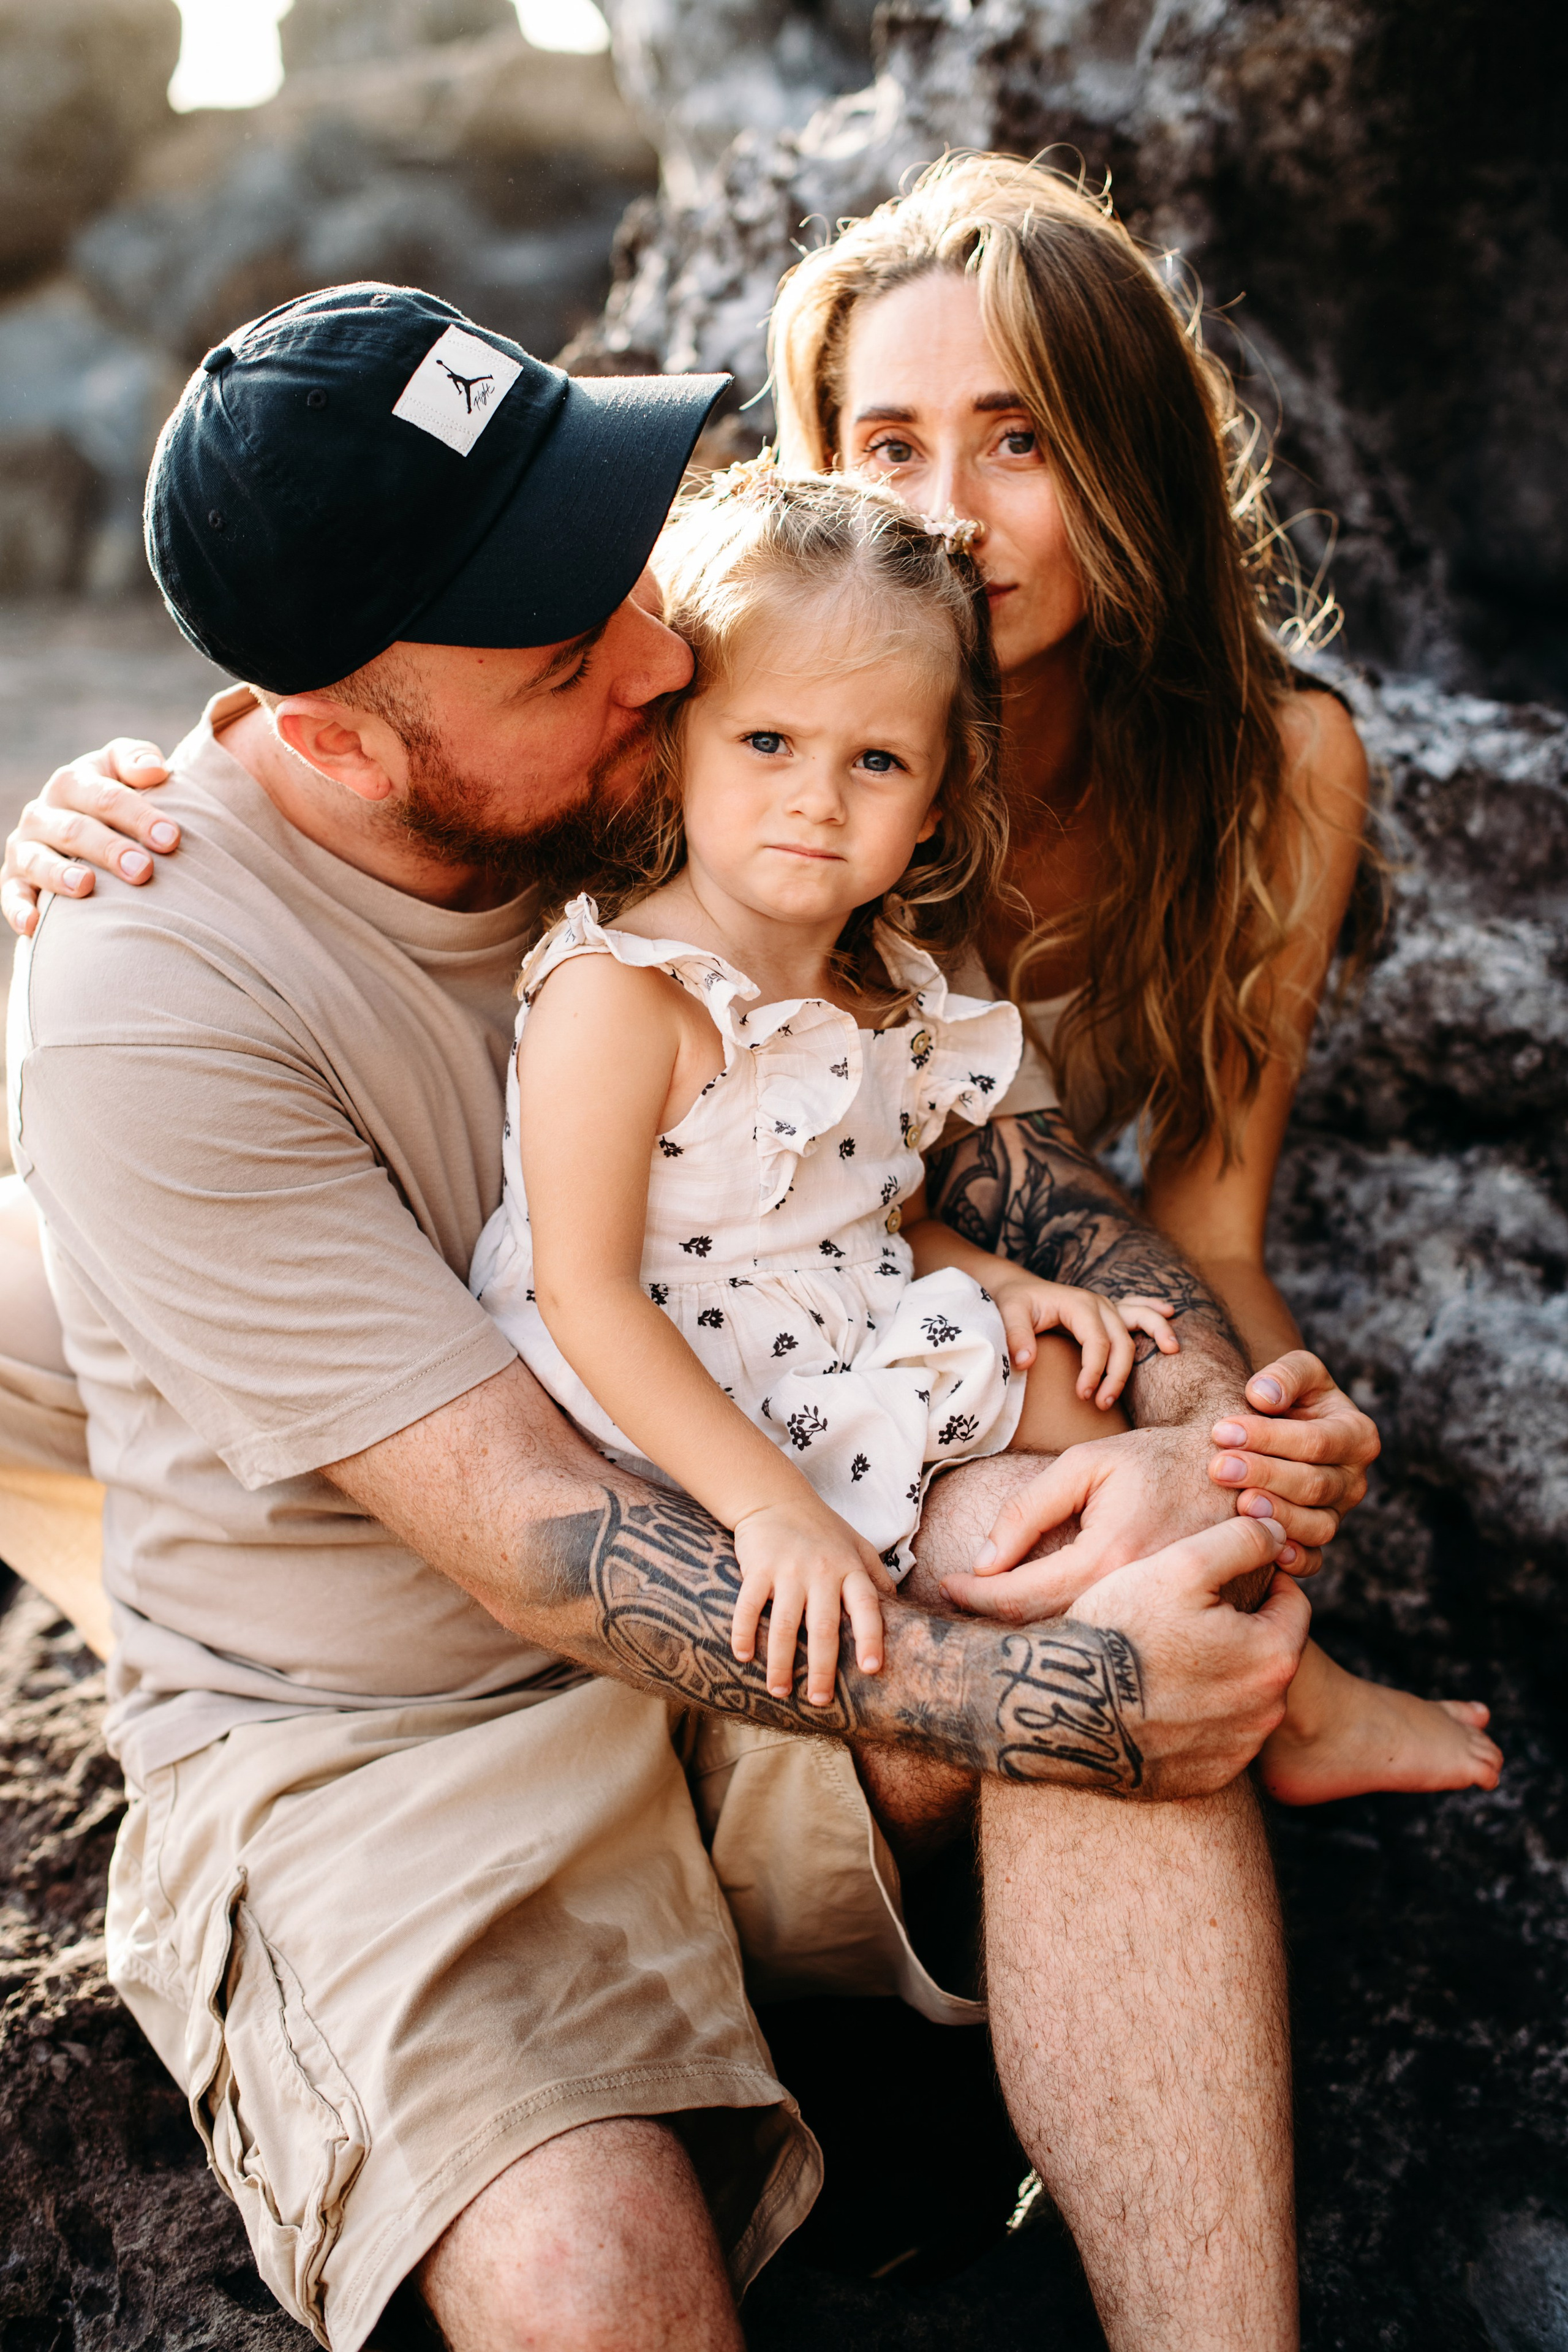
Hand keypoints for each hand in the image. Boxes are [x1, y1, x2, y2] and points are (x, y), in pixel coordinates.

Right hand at [2, 739, 176, 936]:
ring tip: (86, 886)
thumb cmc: (118, 800)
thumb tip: (154, 771)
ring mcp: (26, 848)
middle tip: (143, 870)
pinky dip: (20, 909)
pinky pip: (13, 895)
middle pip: (75, 830)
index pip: (105, 796)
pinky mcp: (15, 881)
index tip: (171, 837)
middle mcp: (43, 814)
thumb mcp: (124, 771)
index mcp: (73, 782)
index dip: (138, 815)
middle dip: (109, 849)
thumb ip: (137, 760)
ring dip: (61, 875)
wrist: (88, 827)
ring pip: (38, 860)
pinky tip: (35, 924)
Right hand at [731, 1500, 896, 1706]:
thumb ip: (877, 1578)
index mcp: (850, 1568)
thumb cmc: (822, 1529)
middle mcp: (821, 1570)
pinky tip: (743, 1656)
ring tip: (779, 1691)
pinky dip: (743, 1632)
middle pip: (823, 1627)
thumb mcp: (858, 1546)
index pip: (866, 1607)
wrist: (775, 1497)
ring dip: (780, 1662)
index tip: (872, 1669)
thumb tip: (901, 1614)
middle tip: (820, 1700)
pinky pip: (748, 1605)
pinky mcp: (757, 1567)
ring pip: (783, 1624)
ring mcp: (787, 1569)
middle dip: (821, 1668)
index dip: (870, 1638)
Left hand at [941, 1423, 1305, 1622]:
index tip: (946, 1586)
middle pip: (1044, 1629)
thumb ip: (1029, 1509)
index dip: (975, 1595)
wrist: (1237, 1471)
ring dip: (1027, 1633)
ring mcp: (1159, 1619)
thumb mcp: (1087, 1465)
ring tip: (987, 1615)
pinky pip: (1108, 1641)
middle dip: (991, 1621)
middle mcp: (1136, 1598)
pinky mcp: (1175, 1628)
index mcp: (1110, 1556)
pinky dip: (1069, 1635)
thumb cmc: (1156, 1460)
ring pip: (1075, 1642)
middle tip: (956, 1606)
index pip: (1022, 1595)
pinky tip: (1042, 1623)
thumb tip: (983, 1560)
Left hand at [990, 1270, 1178, 1408]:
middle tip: (1102, 1404)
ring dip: (1155, 1335)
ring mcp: (1107, 1305)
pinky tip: (1171, 1313)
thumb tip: (1025, 1361)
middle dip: (1117, 1375)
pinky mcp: (1109, 1311)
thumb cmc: (1014, 1302)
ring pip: (1138, 1323)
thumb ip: (1016, 1336)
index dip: (1094, 1371)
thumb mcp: (1008, 1313)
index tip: (1083, 1396)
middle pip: (1121, 1341)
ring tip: (1172, 1350)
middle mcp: (1099, 1303)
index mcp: (1079, 1304)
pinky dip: (1154, 1312)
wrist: (1018, 1288)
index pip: (1097, 1342)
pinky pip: (1137, 1309)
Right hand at [1067, 1514, 1309, 1796]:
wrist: (1063, 1708)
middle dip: (1238, 1630)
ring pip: (1241, 1695)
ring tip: (1165, 1655)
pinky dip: (1196, 1716)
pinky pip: (1214, 1736)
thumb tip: (1279, 1533)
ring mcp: (1236, 1751)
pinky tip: (1157, 1698)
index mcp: (1274, 1656)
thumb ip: (1242, 1541)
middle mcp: (1267, 1712)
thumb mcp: (1181, 1565)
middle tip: (1185, 1615)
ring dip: (1219, 1674)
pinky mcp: (1205, 1778)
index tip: (1217, 1580)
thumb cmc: (1121, 1629)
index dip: (1257, 1582)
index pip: (1291, 1604)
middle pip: (1267, 1652)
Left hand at [1209, 1350, 1380, 1549]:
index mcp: (1357, 1435)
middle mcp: (1354, 1479)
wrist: (1282, 1426)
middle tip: (1218, 1467)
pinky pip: (1314, 1560)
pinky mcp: (1319, 1539)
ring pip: (1317, 1525)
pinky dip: (1295, 1560)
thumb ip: (1287, 1375)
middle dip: (1263, 1475)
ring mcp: (1338, 1513)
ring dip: (1276, 1517)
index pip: (1316, 1441)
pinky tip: (1268, 1552)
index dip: (1269, 1437)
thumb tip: (1263, 1396)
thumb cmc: (1290, 1396)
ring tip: (1239, 1505)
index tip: (1222, 1429)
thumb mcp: (1297, 1372)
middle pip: (1313, 1484)